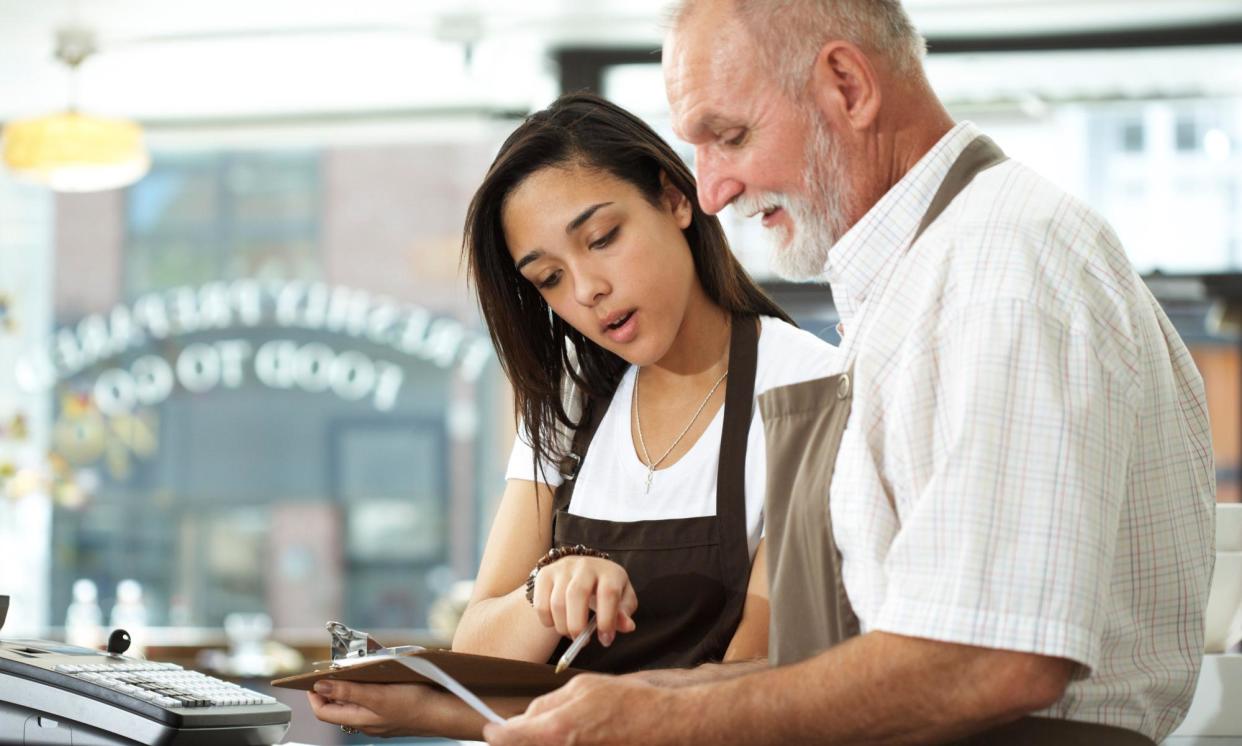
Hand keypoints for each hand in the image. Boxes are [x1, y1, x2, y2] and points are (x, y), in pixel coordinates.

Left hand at [307, 679, 509, 739]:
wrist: (445, 712)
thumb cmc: (416, 704)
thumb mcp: (378, 695)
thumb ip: (348, 690)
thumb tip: (321, 686)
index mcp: (360, 719)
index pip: (324, 710)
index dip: (314, 694)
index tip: (311, 677)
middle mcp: (367, 722)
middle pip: (339, 705)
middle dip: (333, 686)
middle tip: (335, 667)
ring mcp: (381, 719)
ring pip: (356, 702)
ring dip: (352, 685)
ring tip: (356, 668)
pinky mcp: (393, 712)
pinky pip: (372, 700)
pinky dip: (368, 687)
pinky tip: (379, 676)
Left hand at [483, 674, 684, 745]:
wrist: (665, 724)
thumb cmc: (629, 701)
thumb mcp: (583, 687)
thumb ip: (549, 703)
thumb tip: (528, 716)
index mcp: (556, 731)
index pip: (509, 739)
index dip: (496, 733)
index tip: (489, 729)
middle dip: (518, 739)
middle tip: (516, 730)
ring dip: (539, 741)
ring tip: (552, 728)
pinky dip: (559, 743)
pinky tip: (570, 735)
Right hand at [532, 556, 637, 645]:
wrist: (584, 571)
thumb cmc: (606, 590)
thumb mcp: (622, 600)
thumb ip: (624, 614)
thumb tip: (628, 627)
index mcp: (609, 571)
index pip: (608, 593)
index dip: (606, 619)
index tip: (605, 639)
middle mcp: (585, 565)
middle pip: (577, 593)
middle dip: (577, 624)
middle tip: (580, 640)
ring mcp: (562, 568)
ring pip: (557, 602)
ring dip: (562, 626)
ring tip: (571, 633)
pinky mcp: (545, 574)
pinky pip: (540, 604)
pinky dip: (547, 621)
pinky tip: (557, 623)